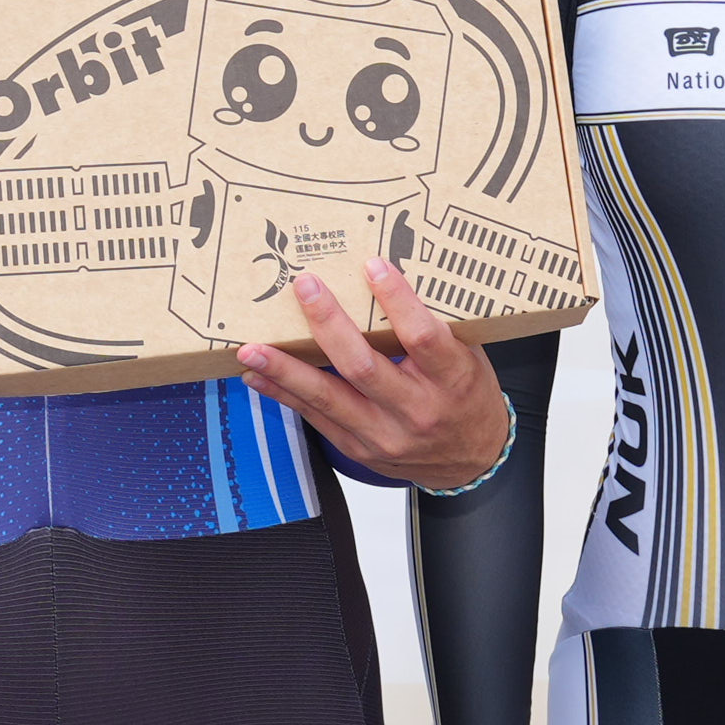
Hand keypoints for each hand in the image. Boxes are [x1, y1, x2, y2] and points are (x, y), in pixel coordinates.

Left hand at [230, 260, 510, 491]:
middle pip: (363, 367)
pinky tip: (257, 376)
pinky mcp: (360, 449)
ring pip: (328, 399)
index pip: (423, 338)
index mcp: (451, 379)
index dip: (398, 301)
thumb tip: (383, 277)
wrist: (473, 459)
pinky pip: (315, 419)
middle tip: (304, 288)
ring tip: (251, 349)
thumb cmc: (467, 395)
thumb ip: (433, 325)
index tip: (372, 265)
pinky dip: (283, 394)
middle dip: (328, 324)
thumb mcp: (467, 356)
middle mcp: (417, 410)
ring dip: (285, 370)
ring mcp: (385, 435)